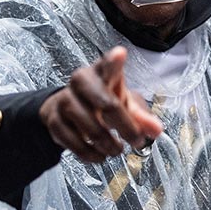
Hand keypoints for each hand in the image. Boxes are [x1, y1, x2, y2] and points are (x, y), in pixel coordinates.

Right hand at [39, 47, 163, 161]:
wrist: (69, 108)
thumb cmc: (102, 100)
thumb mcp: (124, 103)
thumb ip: (142, 116)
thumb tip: (156, 130)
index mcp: (102, 71)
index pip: (108, 64)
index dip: (113, 61)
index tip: (120, 54)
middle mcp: (81, 81)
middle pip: (107, 104)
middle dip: (126, 127)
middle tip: (137, 140)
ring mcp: (65, 100)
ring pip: (93, 129)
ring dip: (110, 145)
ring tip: (117, 149)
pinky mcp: (54, 120)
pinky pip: (76, 144)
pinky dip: (93, 155)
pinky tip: (100, 154)